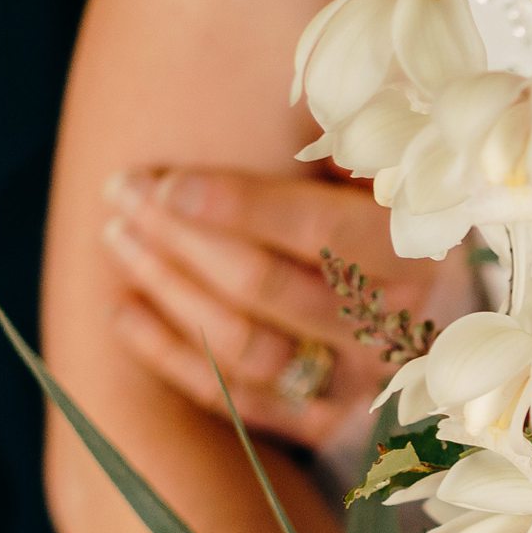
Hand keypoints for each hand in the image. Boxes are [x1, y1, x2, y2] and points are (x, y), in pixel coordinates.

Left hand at [96, 165, 475, 449]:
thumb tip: (297, 114)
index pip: (319, 233)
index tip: (167, 182)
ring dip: (171, 292)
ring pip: (248, 348)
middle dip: (184, 238)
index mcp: (414, 250)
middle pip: (269, 290)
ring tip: (117, 237)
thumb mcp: (372, 144)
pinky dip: (174, 359)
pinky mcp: (323, 419)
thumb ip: (340, 128)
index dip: (240, 207)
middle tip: (124, 192)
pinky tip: (123, 310)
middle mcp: (390, 324)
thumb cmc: (368, 182)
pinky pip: (238, 400)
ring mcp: (357, 380)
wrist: (392, 267)